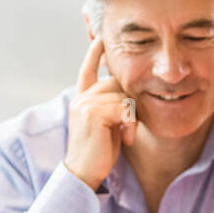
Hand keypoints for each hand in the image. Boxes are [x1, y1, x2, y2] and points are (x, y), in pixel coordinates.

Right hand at [64, 36, 143, 190]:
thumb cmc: (98, 154)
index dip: (94, 54)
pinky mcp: (93, 113)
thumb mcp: (107, 126)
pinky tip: (127, 139)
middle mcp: (81, 98)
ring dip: (133, 117)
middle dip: (130, 101)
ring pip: (123, 95)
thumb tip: (128, 93)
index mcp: (82, 100)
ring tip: (128, 136)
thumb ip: (112, 107)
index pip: (87, 70)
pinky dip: (132, 124)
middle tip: (131, 127)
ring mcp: (85, 104)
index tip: (100, 38)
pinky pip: (124, 107)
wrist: (83, 174)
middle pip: (116, 82)